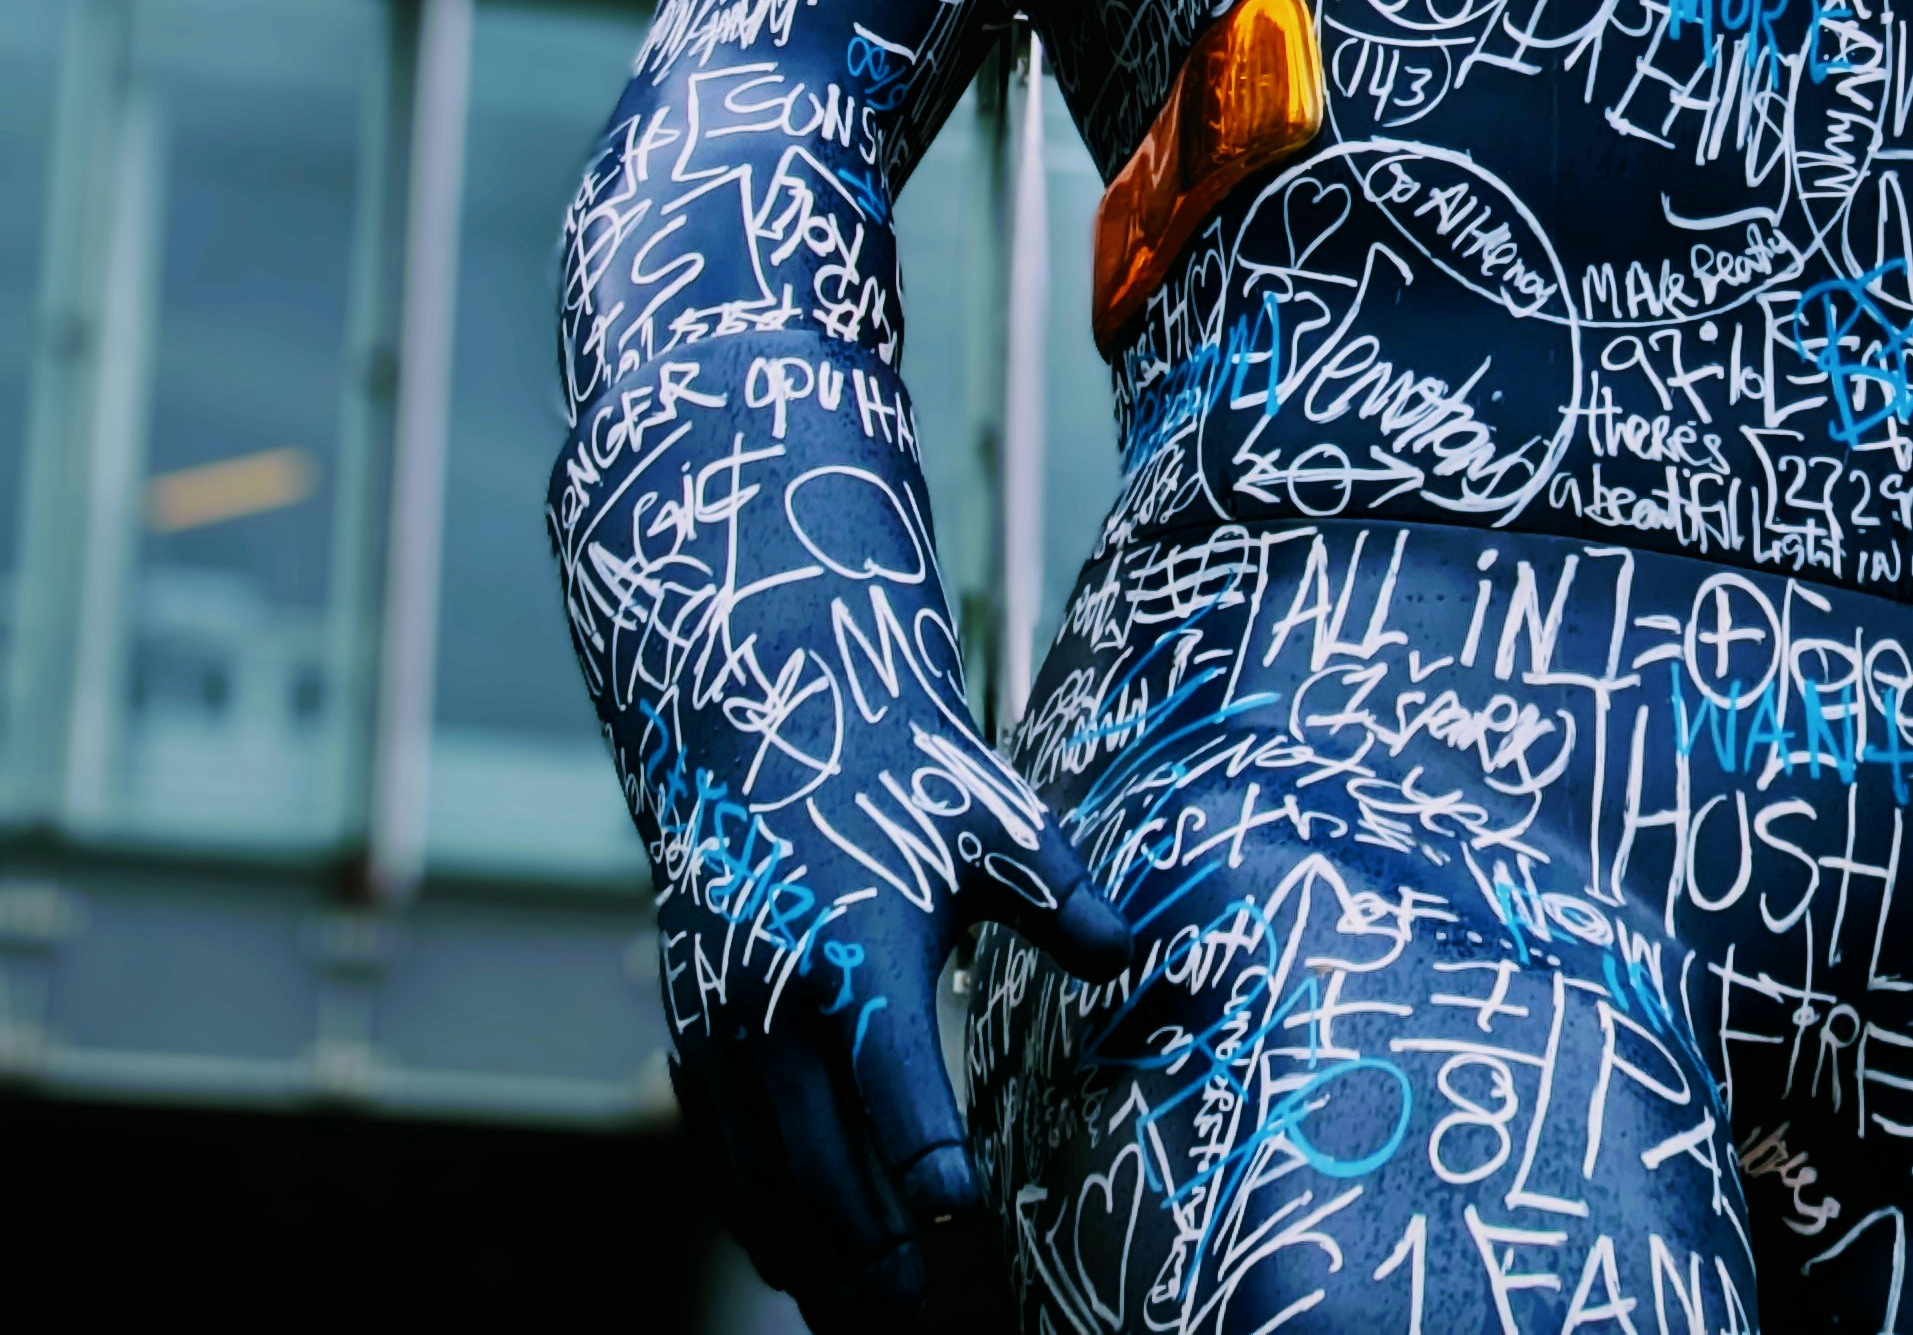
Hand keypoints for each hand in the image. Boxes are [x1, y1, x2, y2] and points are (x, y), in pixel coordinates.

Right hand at [676, 823, 1144, 1328]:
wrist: (759, 723)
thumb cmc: (894, 775)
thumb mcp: (989, 819)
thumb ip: (1061, 896)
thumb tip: (1131, 953)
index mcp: (860, 951)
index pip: (894, 1083)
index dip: (926, 1158)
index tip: (963, 1211)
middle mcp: (777, 1000)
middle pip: (820, 1158)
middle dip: (868, 1242)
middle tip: (914, 1304)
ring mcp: (722, 1024)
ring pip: (758, 1174)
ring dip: (807, 1249)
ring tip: (860, 1308)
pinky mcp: (693, 1033)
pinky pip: (718, 1151)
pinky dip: (753, 1213)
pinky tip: (794, 1257)